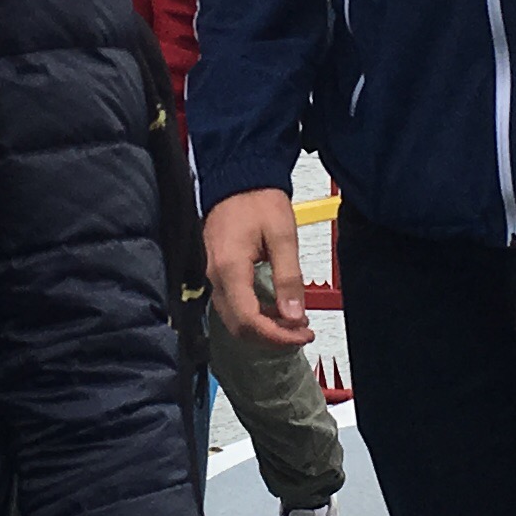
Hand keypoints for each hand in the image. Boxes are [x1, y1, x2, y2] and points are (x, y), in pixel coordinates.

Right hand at [202, 189, 308, 349]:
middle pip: (239, 327)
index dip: (277, 336)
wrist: (238, 178)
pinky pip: (232, 305)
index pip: (249, 320)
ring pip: (235, 320)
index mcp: (230, 268)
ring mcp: (212, 276)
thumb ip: (288, 278)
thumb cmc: (257, 199)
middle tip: (302, 333)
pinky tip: (277, 310)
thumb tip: (294, 315)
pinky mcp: (216, 273)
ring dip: (265, 328)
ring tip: (294, 323)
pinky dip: (256, 316)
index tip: (302, 334)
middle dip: (272, 337)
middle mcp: (215, 276)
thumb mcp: (283, 236)